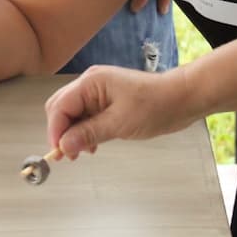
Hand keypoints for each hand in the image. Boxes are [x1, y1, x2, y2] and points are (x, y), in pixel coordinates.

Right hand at [44, 65, 194, 158]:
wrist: (180, 99)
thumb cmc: (156, 105)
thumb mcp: (119, 123)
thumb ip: (88, 133)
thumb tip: (65, 145)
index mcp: (90, 82)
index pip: (60, 106)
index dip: (55, 130)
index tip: (58, 152)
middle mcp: (90, 84)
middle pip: (61, 108)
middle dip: (61, 131)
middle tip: (67, 154)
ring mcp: (98, 92)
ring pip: (73, 114)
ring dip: (73, 133)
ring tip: (82, 152)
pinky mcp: (106, 102)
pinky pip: (86, 116)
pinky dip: (84, 131)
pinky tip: (92, 144)